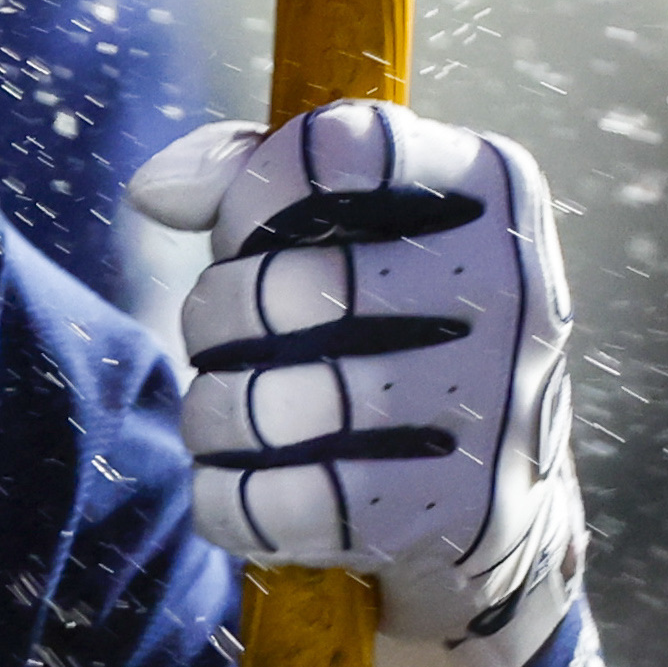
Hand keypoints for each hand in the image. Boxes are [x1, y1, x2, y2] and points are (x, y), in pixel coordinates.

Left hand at [132, 101, 586, 666]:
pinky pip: (278, 504)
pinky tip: (244, 483)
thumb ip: (243, 173)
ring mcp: (493, 407)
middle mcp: (512, 289)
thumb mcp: (337, 223)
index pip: (333, 151)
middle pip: (286, 290)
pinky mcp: (454, 515)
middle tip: (223, 337)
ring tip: (230, 412)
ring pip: (272, 405)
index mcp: (490, 189)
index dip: (255, 196)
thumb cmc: (386, 320)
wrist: (490, 488)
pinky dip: (229, 498)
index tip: (251, 233)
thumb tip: (155, 191)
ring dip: (215, 412)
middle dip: (216, 314)